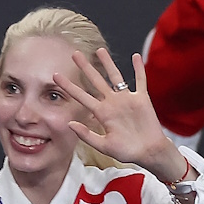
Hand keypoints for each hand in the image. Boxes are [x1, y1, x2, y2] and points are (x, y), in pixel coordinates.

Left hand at [54, 49, 182, 179]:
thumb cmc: (126, 151)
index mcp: (101, 113)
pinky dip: (138, 69)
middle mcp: (112, 103)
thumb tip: (70, 124)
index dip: (69, 86)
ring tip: (100, 50)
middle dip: (85, 67)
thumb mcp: (103, 146)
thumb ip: (87, 135)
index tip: (55, 75)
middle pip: (96, 81)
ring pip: (116, 76)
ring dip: (108, 64)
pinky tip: (135, 57)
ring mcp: (127, 99)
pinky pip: (140, 80)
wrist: (148, 152)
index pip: (81, 96)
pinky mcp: (142, 99)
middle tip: (75, 54)